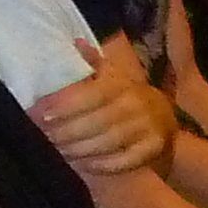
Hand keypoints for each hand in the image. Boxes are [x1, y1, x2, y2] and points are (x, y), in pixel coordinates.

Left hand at [30, 42, 172, 176]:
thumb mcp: (113, 75)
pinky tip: (82, 164)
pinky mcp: (153, 149)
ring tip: (58, 151)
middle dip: (67, 132)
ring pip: (109, 142)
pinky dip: (101, 165)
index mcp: (123, 84)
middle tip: (45, 137)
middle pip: (98, 122)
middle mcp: (137, 104)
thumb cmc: (127, 96)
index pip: (92, 94)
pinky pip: (124, 161)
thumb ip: (92, 62)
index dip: (66, 105)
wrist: (165, 119)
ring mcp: (148, 128)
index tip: (41, 115)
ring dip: (80, 149)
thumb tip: (76, 42)